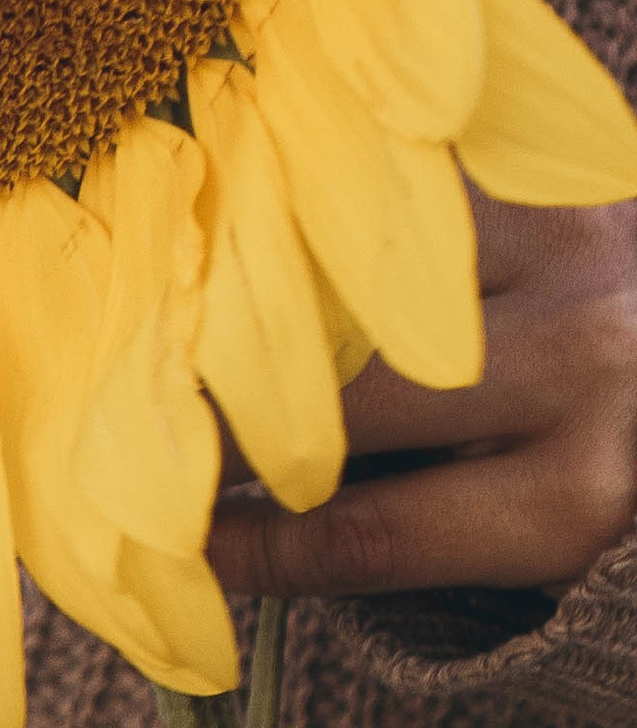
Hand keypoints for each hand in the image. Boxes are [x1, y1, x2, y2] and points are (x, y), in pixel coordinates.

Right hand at [206, 194, 636, 604]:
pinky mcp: (555, 176)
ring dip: (263, 309)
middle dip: (228, 427)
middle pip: (352, 402)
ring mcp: (573, 253)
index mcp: (580, 493)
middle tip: (138, 438)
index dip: (257, 546)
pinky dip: (322, 222)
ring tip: (173, 334)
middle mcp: (587, 367)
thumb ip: (403, 523)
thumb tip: (218, 530)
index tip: (175, 550)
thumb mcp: (538, 525)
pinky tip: (251, 239)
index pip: (375, 531)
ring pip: (360, 284)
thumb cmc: (617, 462)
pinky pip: (400, 196)